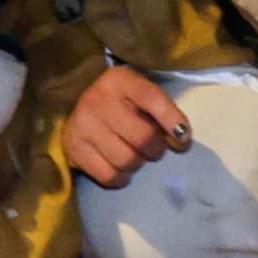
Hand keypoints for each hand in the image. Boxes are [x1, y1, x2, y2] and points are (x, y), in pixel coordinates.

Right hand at [61, 65, 194, 189]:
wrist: (74, 108)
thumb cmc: (118, 104)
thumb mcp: (139, 95)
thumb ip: (162, 112)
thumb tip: (181, 140)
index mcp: (119, 80)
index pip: (152, 99)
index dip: (173, 120)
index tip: (184, 138)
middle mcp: (97, 99)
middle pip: (143, 137)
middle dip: (156, 149)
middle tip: (153, 148)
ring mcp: (82, 125)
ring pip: (127, 160)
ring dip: (138, 163)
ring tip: (133, 153)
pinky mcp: (74, 149)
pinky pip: (110, 176)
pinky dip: (122, 177)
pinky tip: (119, 166)